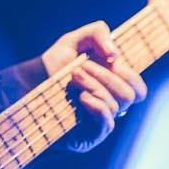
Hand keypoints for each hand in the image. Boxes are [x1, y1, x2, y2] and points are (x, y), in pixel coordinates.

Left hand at [43, 21, 147, 152]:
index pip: (138, 88)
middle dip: (106, 76)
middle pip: (130, 95)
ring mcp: (101, 120)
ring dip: (94, 86)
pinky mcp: (90, 134)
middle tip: (80, 67)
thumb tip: (114, 54)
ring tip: (72, 76)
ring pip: (115, 105)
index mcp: (115, 86)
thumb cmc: (56, 63)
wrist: (30, 82)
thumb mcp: (75, 41)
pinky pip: (107, 123)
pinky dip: (97, 106)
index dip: (127, 72)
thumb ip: (97, 33)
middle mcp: (112, 104)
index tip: (106, 57)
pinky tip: (81, 97)